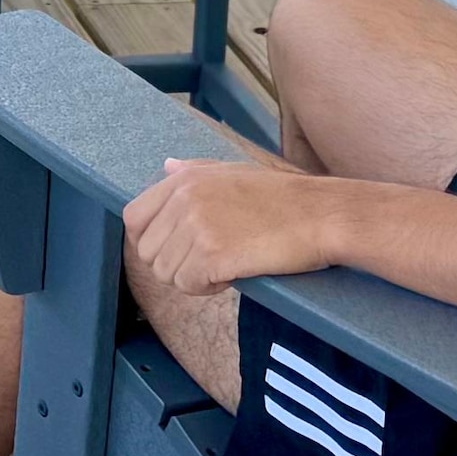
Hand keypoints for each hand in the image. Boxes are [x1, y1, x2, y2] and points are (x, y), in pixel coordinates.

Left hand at [120, 154, 347, 312]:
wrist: (322, 215)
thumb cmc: (284, 197)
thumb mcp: (234, 171)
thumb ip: (193, 171)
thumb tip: (165, 166)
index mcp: (185, 179)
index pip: (133, 218)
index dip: (149, 242)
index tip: (175, 251)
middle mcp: (184, 199)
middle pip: (147, 252)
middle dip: (173, 265)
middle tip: (208, 263)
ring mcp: (197, 226)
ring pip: (166, 273)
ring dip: (192, 279)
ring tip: (226, 266)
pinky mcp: (213, 254)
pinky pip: (188, 285)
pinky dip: (207, 289)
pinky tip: (233, 276)